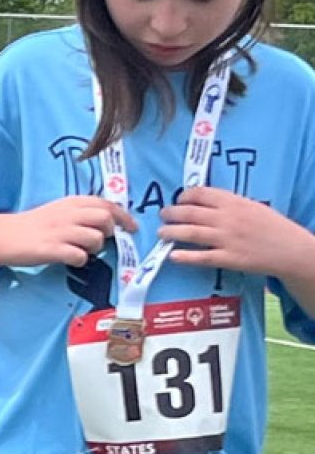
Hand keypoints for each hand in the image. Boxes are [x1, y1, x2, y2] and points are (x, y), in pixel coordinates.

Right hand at [0, 196, 137, 267]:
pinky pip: (79, 256)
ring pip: (96, 238)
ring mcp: (60, 231)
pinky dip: (79, 260)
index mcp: (70, 202)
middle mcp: (67, 214)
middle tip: (102, 240)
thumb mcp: (58, 212)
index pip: (105, 203)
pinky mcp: (52, 249)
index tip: (132, 227)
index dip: (123, 216)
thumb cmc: (33, 225)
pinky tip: (69, 259)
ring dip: (95, 248)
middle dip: (110, 231)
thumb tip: (108, 222)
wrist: (4, 235)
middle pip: (105, 218)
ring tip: (82, 250)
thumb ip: (80, 214)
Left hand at [162, 186, 314, 278]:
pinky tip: (173, 256)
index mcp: (233, 202)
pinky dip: (186, 256)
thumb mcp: (251, 205)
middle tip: (163, 215)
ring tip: (161, 232)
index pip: (200, 194)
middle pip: (190, 213)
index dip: (183, 197)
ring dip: (172, 232)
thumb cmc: (272, 226)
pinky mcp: (230, 259)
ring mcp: (227, 239)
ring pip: (192, 233)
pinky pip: (203, 257)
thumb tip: (202, 199)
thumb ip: (228, 203)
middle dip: (172, 213)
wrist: (293, 250)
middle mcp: (227, 219)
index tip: (178, 201)